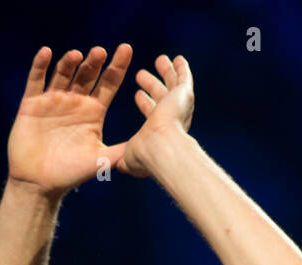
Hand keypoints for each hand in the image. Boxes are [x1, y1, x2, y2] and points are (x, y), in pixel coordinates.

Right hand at [7, 44, 134, 194]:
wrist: (39, 183)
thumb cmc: (70, 174)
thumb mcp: (100, 161)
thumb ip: (120, 151)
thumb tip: (147, 147)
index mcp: (93, 111)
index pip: (109, 83)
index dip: (117, 66)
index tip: (126, 49)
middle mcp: (75, 102)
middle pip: (87, 74)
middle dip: (94, 62)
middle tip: (101, 52)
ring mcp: (53, 100)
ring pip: (63, 73)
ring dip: (69, 62)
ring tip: (77, 55)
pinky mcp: (32, 104)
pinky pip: (36, 80)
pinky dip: (40, 66)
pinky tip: (46, 53)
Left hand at [118, 54, 194, 177]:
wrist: (161, 149)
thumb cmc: (145, 157)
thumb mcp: (129, 160)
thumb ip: (123, 160)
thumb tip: (117, 167)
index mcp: (158, 131)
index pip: (151, 113)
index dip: (145, 104)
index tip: (137, 96)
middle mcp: (171, 118)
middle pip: (161, 97)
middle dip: (152, 86)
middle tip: (141, 76)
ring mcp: (179, 105)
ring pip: (172, 84)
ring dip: (166, 73)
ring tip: (160, 61)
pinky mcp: (184, 94)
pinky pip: (184, 77)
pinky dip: (182, 69)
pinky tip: (179, 60)